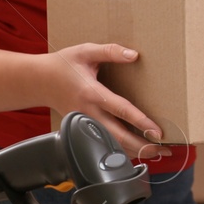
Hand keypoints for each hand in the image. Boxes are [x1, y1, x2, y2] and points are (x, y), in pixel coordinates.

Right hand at [47, 42, 171, 163]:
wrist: (39, 81)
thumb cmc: (63, 65)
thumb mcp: (85, 51)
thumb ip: (110, 51)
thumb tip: (134, 55)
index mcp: (91, 93)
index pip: (120, 110)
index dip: (140, 122)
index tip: (157, 131)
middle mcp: (89, 113)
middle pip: (118, 137)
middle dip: (143, 146)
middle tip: (164, 149)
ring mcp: (85, 125)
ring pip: (112, 145)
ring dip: (135, 151)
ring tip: (158, 153)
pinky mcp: (83, 130)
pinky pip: (104, 144)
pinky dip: (122, 150)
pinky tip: (138, 151)